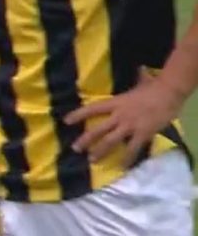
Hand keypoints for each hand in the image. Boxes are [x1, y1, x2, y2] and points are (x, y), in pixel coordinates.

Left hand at [65, 67, 183, 166]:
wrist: (169, 93)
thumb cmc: (153, 87)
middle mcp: (119, 115)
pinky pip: (132, 149)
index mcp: (115, 102)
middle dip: (85, 140)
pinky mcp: (143, 134)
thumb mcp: (139, 83)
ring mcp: (130, 125)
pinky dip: (127, 159)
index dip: (78, 115)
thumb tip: (139, 68)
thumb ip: (135, 78)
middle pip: (98, 129)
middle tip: (75, 149)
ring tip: (92, 160)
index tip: (66, 121)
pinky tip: (122, 167)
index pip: (92, 109)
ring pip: (111, 141)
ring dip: (100, 151)